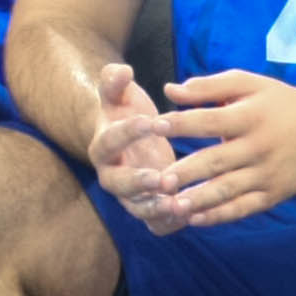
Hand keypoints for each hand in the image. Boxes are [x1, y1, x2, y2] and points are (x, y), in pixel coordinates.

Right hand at [84, 63, 187, 235]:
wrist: (130, 138)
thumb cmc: (125, 111)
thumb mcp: (118, 94)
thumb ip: (114, 81)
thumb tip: (122, 70)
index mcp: (102, 146)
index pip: (110, 141)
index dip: (128, 132)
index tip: (151, 122)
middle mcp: (112, 175)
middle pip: (119, 185)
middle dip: (140, 183)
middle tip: (165, 179)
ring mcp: (129, 196)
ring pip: (139, 209)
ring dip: (158, 209)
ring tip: (181, 205)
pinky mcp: (148, 209)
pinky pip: (157, 224)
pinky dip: (171, 223)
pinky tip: (192, 214)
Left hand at [152, 70, 295, 227]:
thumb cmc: (279, 103)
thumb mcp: (249, 85)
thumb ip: (209, 87)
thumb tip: (170, 90)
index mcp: (251, 116)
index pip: (210, 120)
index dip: (181, 123)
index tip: (154, 126)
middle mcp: (259, 147)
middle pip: (217, 160)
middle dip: (186, 172)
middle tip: (157, 181)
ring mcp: (267, 174)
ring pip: (228, 190)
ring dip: (198, 200)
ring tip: (171, 206)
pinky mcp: (273, 195)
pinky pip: (242, 208)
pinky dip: (219, 216)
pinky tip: (195, 219)